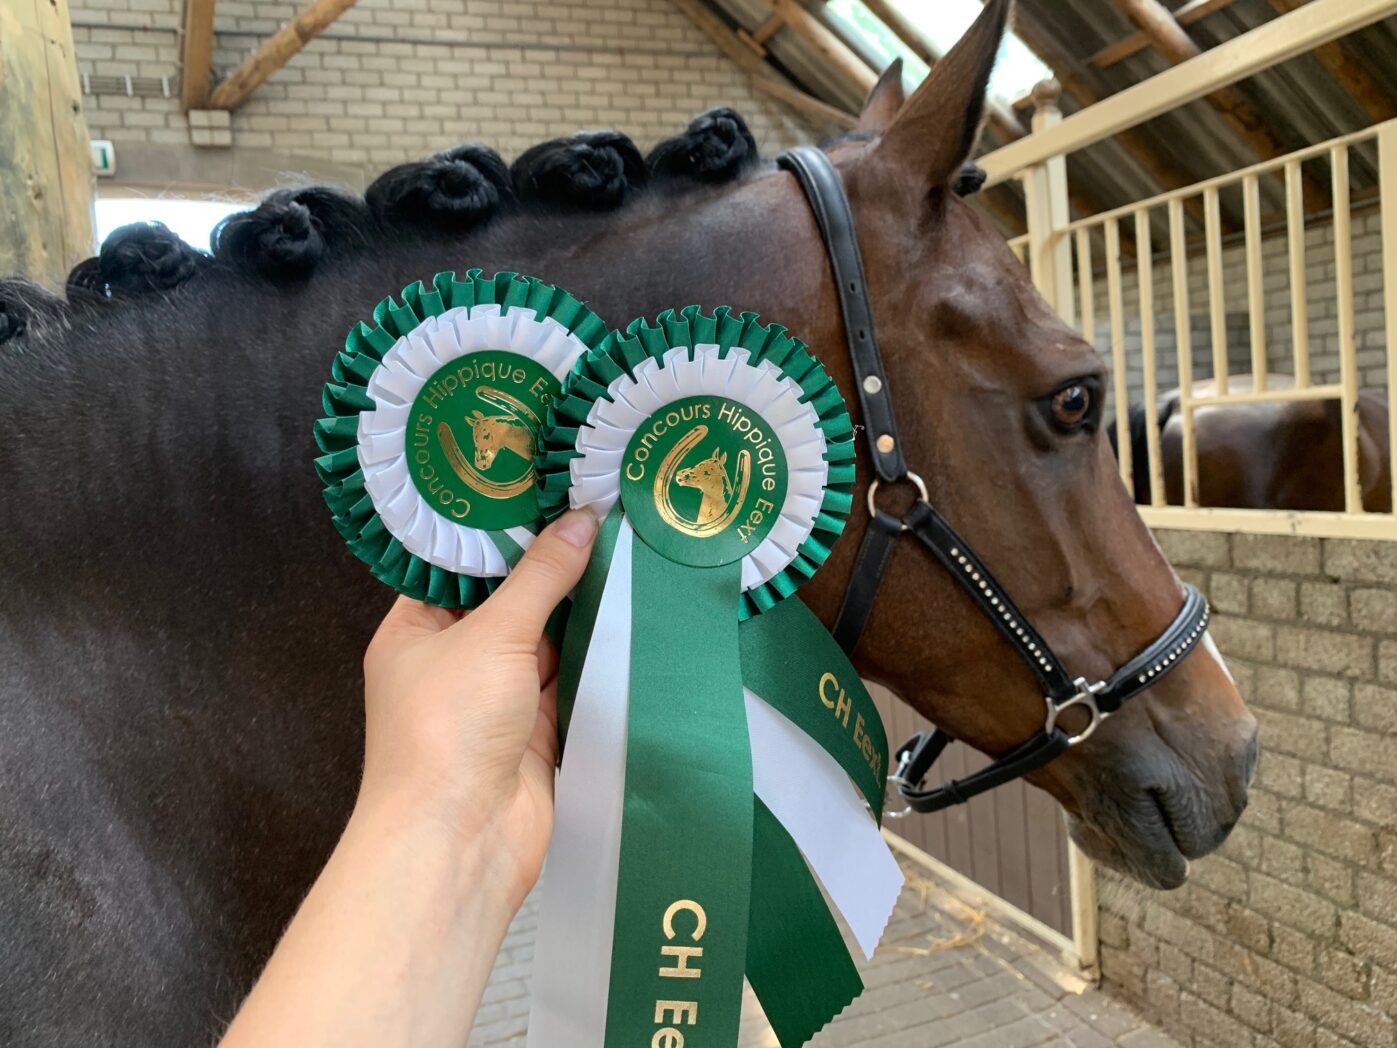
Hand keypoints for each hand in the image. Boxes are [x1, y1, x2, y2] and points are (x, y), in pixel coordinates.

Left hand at [358, 508, 598, 908]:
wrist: (461, 841)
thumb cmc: (447, 731)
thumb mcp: (493, 636)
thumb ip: (541, 578)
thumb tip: (581, 521)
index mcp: (413, 632)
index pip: (457, 567)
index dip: (500, 531)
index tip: (545, 489)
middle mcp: (451, 662)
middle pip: (507, 601)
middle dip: (549, 568)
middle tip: (598, 511)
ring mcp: (495, 698)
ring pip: (544, 640)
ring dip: (578, 610)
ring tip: (626, 548)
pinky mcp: (536, 730)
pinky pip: (569, 680)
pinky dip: (595, 655)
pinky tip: (630, 612)